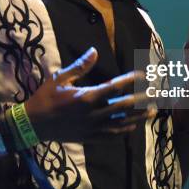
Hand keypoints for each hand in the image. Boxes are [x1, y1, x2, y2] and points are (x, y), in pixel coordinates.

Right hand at [25, 48, 155, 141]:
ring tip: (152, 112)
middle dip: (141, 99)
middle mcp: (93, 113)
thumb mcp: (60, 78)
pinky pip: (112, 135)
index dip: (130, 80)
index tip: (143, 75)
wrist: (33, 124)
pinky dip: (124, 131)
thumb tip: (95, 51)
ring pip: (121, 123)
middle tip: (155, 95)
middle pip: (123, 106)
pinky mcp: (90, 138)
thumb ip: (80, 66)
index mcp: (86, 96)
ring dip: (138, 117)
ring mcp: (93, 127)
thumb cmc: (45, 98)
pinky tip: (133, 127)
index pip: (114, 87)